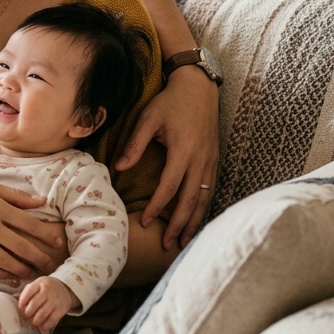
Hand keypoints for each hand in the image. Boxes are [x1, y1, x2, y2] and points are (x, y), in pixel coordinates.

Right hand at [0, 179, 62, 280]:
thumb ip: (14, 195)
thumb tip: (41, 201)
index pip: (28, 223)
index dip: (45, 234)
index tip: (57, 242)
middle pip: (21, 246)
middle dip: (39, 257)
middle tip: (51, 265)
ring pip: (5, 261)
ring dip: (22, 269)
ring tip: (33, 273)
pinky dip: (1, 273)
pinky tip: (10, 274)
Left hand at [19, 276, 79, 331]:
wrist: (66, 288)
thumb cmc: (46, 288)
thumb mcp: (37, 285)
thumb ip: (27, 292)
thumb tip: (13, 298)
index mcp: (39, 283)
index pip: (29, 291)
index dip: (22, 300)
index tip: (20, 307)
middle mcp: (47, 291)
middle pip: (34, 303)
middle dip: (28, 313)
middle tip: (26, 317)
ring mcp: (55, 300)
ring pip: (43, 313)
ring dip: (35, 321)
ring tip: (33, 325)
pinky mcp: (61, 309)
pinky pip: (52, 319)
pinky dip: (46, 325)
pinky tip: (42, 327)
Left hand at [115, 66, 218, 249]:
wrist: (199, 88)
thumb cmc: (170, 103)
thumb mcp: (147, 119)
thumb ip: (134, 144)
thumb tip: (119, 168)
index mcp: (184, 151)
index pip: (169, 187)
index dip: (158, 208)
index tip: (146, 223)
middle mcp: (201, 160)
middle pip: (190, 201)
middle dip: (179, 224)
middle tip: (168, 245)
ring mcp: (211, 161)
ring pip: (203, 199)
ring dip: (194, 221)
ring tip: (184, 241)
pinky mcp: (214, 160)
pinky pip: (209, 190)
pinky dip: (203, 208)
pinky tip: (196, 220)